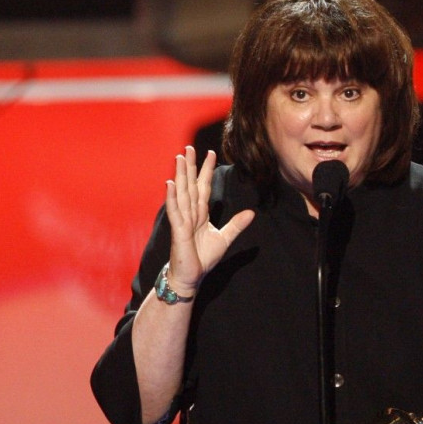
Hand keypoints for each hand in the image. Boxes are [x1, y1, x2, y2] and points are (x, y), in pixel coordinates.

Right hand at [164, 146, 253, 293]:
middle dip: (191, 166)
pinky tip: (170, 183)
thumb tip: (252, 213)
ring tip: (180, 158)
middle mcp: (190, 213)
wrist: (191, 276)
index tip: (211, 153)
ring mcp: (182, 221)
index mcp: (200, 214)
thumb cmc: (203, 258)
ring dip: (180, 175)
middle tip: (190, 147)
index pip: (203, 187)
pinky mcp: (178, 230)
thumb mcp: (224, 239)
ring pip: (182, 193)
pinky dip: (172, 197)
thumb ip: (236, 225)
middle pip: (191, 185)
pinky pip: (175, 211)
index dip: (207, 170)